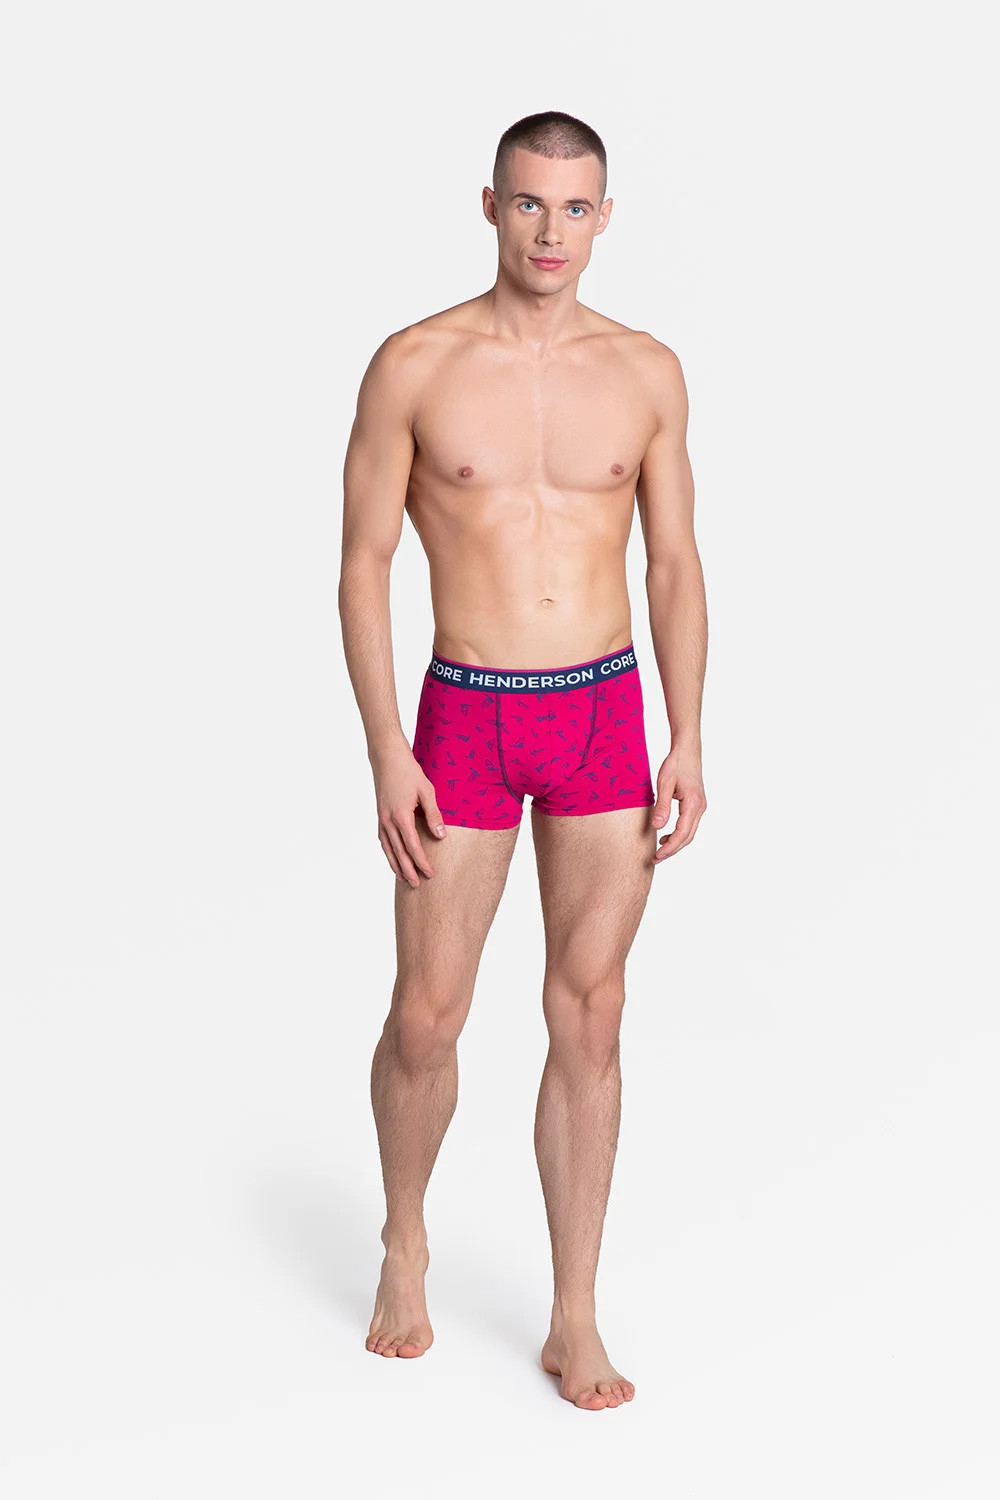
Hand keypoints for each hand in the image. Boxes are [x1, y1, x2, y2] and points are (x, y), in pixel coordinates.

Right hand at [372, 744, 446, 886]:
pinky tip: (392, 857)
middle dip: (409, 870)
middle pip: (399, 853)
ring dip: (396, 865)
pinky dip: (388, 852)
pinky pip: (383, 839)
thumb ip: (434, 815)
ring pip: (388, 848)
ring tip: (404, 878)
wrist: (387, 758)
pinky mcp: (380, 815)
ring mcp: (381, 819)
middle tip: (418, 885)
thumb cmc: (409, 772)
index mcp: (401, 816)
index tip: (430, 874)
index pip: (413, 847)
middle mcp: (388, 821)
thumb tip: (441, 837)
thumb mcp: (427, 791)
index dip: (422, 862)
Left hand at [651, 747, 705, 861]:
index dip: (669, 847)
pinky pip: (689, 825)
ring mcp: (700, 807)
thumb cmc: (675, 764)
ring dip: (675, 844)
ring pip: (689, 833)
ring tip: (659, 851)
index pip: (682, 833)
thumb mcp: (664, 783)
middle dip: (672, 850)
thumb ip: (662, 806)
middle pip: (687, 837)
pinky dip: (678, 834)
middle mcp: (700, 807)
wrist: (687, 750)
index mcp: (693, 803)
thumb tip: (657, 827)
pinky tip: (665, 836)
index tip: (656, 856)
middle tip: (655, 859)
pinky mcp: (697, 805)